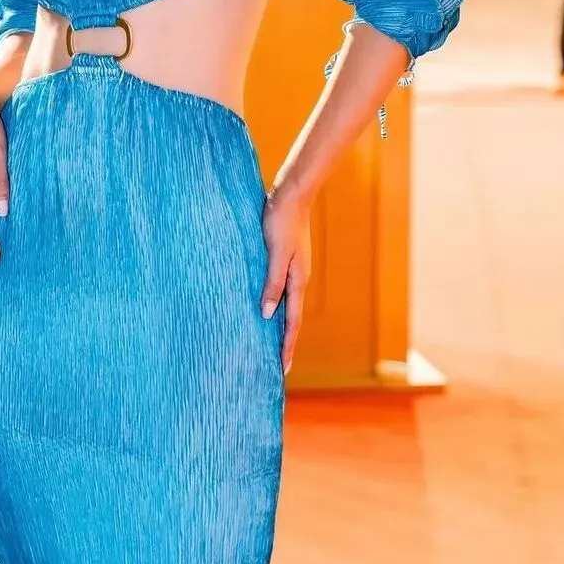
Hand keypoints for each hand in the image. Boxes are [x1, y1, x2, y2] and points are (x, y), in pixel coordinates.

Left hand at [258, 183, 312, 373]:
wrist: (292, 194)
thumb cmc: (281, 220)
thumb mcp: (275, 253)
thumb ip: (272, 283)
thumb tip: (266, 314)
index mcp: (298, 281)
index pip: (292, 322)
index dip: (286, 346)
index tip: (282, 369)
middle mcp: (297, 279)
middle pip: (291, 318)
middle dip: (284, 342)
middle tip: (277, 366)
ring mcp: (292, 270)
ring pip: (285, 305)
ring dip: (278, 325)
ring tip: (269, 344)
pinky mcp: (284, 260)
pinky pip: (279, 290)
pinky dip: (274, 305)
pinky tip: (264, 308)